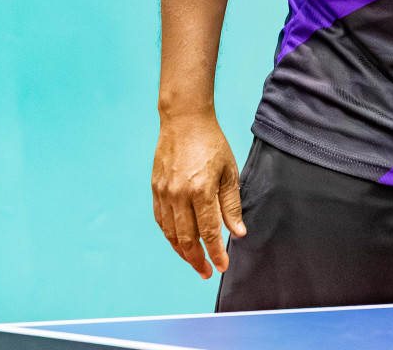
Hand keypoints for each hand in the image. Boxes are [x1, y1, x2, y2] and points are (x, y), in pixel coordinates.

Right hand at [151, 112, 245, 277]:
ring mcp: (164, 194)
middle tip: (207, 271)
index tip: (222, 266)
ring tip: (194, 262)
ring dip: (182, 252)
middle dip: (198, 260)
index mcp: (201, 191)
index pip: (208, 232)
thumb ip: (231, 205)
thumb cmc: (211, 144)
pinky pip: (161, 221)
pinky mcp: (155, 190)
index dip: (215, 253)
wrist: (184, 121)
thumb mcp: (229, 172)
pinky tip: (179, 243)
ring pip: (171, 234)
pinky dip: (170, 236)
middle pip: (186, 239)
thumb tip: (237, 233)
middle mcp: (179, 196)